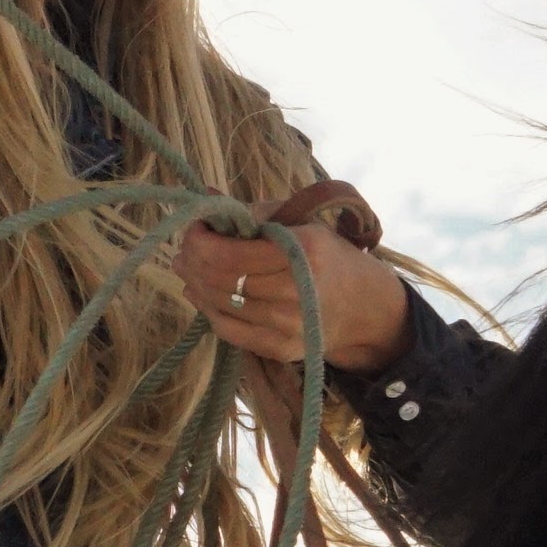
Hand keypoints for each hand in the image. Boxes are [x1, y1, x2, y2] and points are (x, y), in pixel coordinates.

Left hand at [175, 219, 414, 373]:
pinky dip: (208, 310)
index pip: (231, 253)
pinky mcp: (281, 349)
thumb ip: (256, 212)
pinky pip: (229, 330)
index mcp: (304, 252)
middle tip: (184, 249)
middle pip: (221, 279)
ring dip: (195, 284)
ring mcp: (288, 325)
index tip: (196, 227)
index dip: (201, 240)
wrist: (362, 306)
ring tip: (187, 268)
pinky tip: (200, 293)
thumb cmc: (327, 256)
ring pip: (220, 304)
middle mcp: (296, 292)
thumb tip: (209, 197)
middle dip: (194, 261)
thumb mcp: (302, 224)